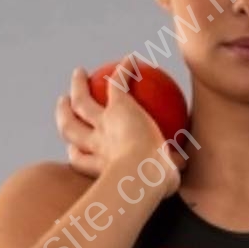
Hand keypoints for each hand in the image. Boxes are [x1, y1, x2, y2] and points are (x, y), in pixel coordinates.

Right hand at [55, 63, 180, 195]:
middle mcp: (96, 145)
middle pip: (70, 128)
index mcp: (100, 167)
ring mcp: (103, 125)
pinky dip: (124, 70)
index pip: (80, 159)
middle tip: (64, 103)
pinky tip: (131, 59)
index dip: (75, 152)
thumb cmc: (151, 188)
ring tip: (79, 74)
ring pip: (81, 103)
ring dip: (78, 86)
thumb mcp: (161, 184)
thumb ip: (170, 174)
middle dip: (64, 115)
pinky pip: (118, 83)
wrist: (142, 176)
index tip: (74, 148)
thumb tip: (184, 169)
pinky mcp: (118, 108)